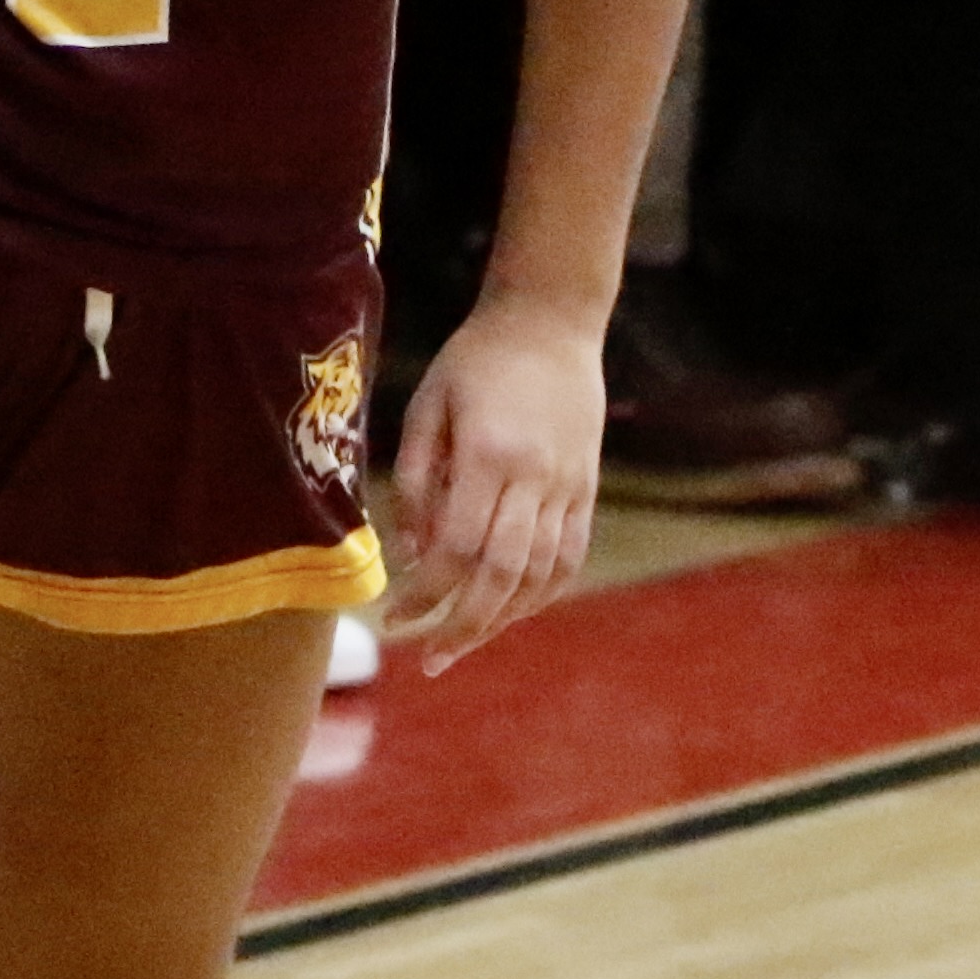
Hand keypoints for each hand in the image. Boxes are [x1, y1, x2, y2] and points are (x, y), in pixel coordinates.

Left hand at [375, 293, 604, 670]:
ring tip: (461, 644)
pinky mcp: (586, 491)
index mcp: (490, 455)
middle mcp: (537, 479)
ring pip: (541, 577)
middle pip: (503, 577)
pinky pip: (568, 560)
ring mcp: (569, 488)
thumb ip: (415, 482)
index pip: (458, 548)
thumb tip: (411, 556)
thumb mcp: (426, 408)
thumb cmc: (474, 361)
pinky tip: (508, 613)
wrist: (550, 322)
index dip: (424, 593)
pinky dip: (539, 596)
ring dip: (500, 621)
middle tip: (428, 656)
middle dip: (462, 626)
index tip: (393, 617)